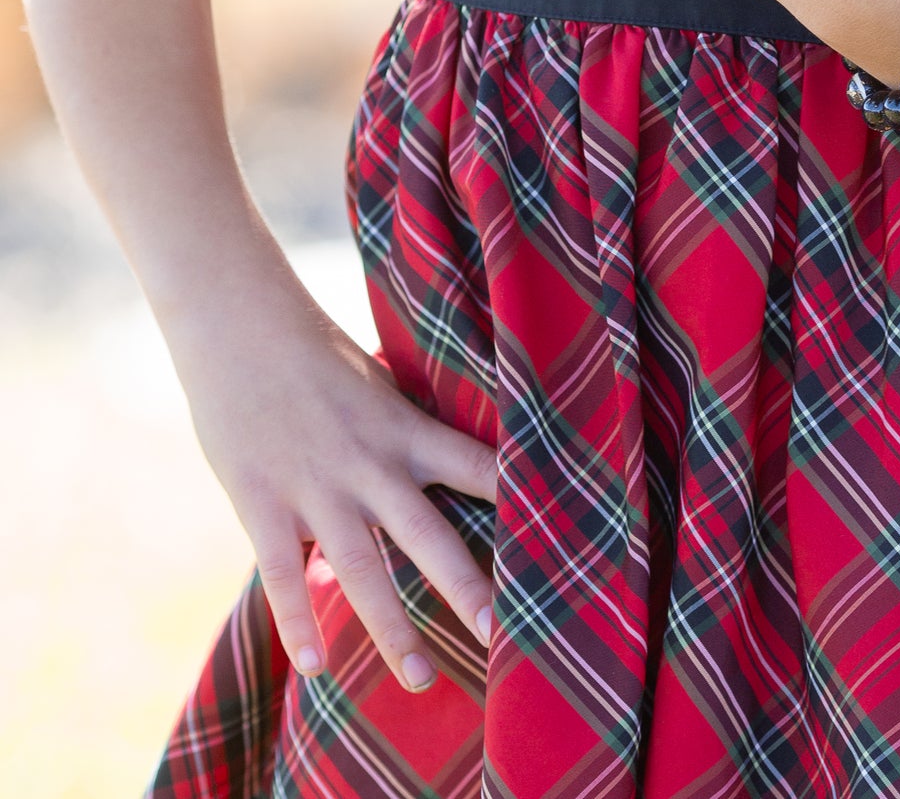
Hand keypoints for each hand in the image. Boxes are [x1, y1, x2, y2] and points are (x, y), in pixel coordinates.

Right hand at [177, 292, 495, 691]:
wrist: (239, 326)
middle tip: (504, 639)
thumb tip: (449, 463)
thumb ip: (407, 430)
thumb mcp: (377, 385)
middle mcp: (371, 465)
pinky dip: (298, 620)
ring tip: (418, 678)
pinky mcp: (264, 504)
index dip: (517, 501)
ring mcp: (317, 488)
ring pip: (362, 570)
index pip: (478, 467)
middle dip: (467, 589)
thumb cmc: (314, 354)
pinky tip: (314, 667)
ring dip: (391, 628)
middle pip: (430, 536)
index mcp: (406, 431)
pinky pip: (284, 574)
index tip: (555, 539)